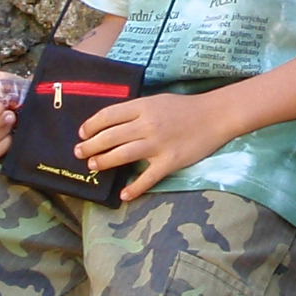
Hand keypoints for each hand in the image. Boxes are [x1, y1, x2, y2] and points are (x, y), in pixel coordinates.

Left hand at [75, 91, 237, 199]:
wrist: (215, 115)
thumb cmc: (185, 107)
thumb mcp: (156, 100)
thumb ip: (135, 111)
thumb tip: (111, 124)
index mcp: (142, 107)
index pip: (108, 116)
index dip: (91, 126)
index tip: (82, 133)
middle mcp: (147, 125)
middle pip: (110, 136)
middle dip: (90, 146)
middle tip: (79, 153)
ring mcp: (159, 144)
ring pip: (122, 155)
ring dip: (103, 162)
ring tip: (93, 166)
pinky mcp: (170, 161)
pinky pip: (148, 178)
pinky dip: (135, 188)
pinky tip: (124, 194)